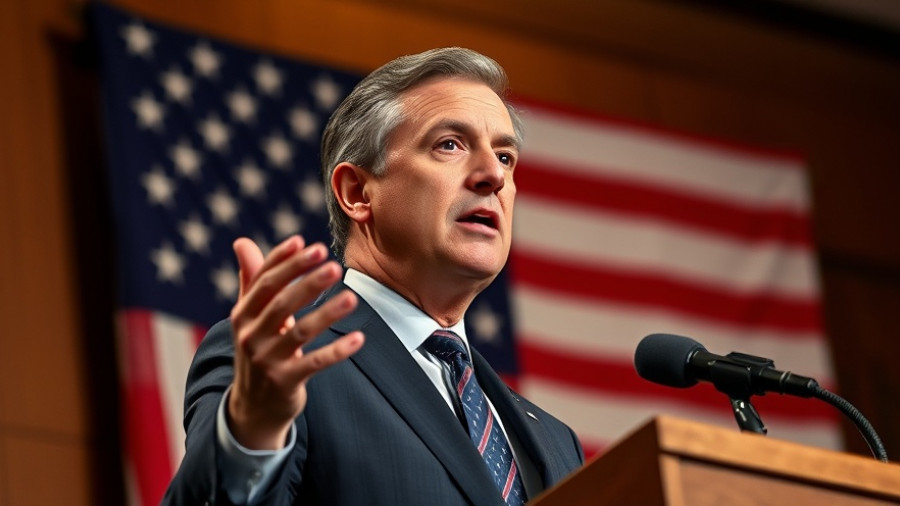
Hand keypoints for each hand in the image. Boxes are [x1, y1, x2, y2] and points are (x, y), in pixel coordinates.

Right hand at [227, 236, 363, 449]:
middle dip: (308, 282)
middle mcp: (251, 335)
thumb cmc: (258, 350)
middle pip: (281, 303)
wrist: (252, 407)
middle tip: (334, 265)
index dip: (284, 260)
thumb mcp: (250, 318)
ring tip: (352, 297)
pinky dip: (337, 351)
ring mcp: (267, 360)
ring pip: (300, 332)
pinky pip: (315, 363)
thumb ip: (251, 280)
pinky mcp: (285, 382)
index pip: (263, 281)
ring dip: (327, 313)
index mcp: (243, 314)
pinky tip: (359, 338)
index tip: (307, 242)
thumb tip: (242, 241)